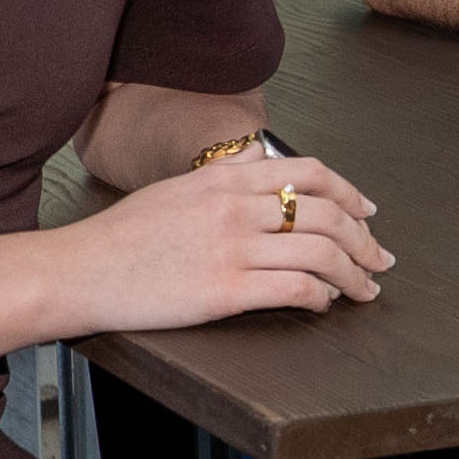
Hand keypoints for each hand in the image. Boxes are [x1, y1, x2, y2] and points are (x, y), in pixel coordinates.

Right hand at [64, 145, 389, 335]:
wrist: (81, 271)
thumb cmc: (122, 237)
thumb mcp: (176, 188)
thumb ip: (223, 173)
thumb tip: (255, 155)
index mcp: (224, 178)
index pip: (310, 173)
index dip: (350, 192)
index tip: (367, 212)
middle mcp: (234, 206)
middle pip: (328, 212)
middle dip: (364, 240)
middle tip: (378, 259)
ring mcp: (232, 248)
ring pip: (321, 252)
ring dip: (353, 274)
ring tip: (363, 290)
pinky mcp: (225, 290)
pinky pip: (296, 288)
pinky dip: (321, 297)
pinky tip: (322, 303)